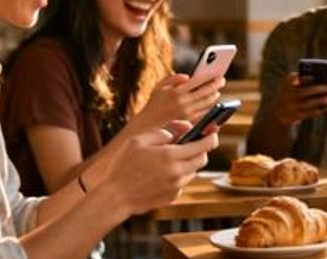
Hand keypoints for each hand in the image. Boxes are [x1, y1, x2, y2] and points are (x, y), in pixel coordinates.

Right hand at [101, 125, 217, 215]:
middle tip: (187, 144)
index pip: (204, 145)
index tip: (212, 131)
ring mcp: (176, 186)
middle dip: (199, 149)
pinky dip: (178, 176)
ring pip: (193, 171)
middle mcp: (178, 172)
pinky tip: (161, 174)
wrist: (114, 197)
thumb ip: (163, 131)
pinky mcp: (172, 197)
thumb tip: (183, 128)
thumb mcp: (139, 141)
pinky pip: (182, 183)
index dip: (211, 136)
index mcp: (171, 155)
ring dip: (188, 163)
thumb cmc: (123, 166)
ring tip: (169, 159)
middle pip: (203, 158)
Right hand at [131, 74, 223, 131]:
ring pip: (208, 102)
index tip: (217, 73)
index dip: (210, 77)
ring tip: (217, 90)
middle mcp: (184, 102)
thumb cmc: (154, 104)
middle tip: (222, 80)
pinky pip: (204, 112)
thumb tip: (187, 77)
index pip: (198, 81)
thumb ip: (173, 79)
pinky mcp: (190, 121)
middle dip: (216, 85)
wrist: (147, 125)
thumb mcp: (159, 87)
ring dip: (214, 95)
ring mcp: (188, 112)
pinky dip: (210, 106)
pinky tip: (211, 102)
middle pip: (206, 91)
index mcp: (176, 91)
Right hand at [272, 72, 326, 124]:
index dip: (301, 78)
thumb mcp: (291, 85)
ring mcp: (291, 107)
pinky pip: (311, 113)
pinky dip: (322, 110)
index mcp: (285, 84)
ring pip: (308, 104)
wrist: (279, 113)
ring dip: (323, 101)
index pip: (290, 79)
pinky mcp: (296, 116)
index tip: (313, 77)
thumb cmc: (291, 93)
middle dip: (318, 89)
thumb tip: (322, 80)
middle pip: (303, 92)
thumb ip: (301, 79)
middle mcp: (286, 96)